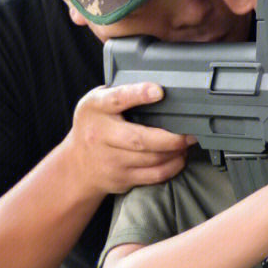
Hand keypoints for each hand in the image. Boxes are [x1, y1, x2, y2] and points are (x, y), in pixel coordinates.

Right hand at [63, 82, 194, 195]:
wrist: (77, 165)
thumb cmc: (94, 126)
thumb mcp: (98, 103)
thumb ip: (121, 95)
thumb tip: (159, 88)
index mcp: (96, 109)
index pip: (116, 99)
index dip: (138, 94)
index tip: (159, 91)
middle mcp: (100, 135)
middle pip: (139, 139)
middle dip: (170, 138)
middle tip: (190, 132)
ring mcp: (111, 161)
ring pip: (152, 159)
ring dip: (176, 152)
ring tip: (187, 142)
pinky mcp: (122, 179)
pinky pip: (154, 175)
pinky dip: (173, 166)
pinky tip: (178, 157)